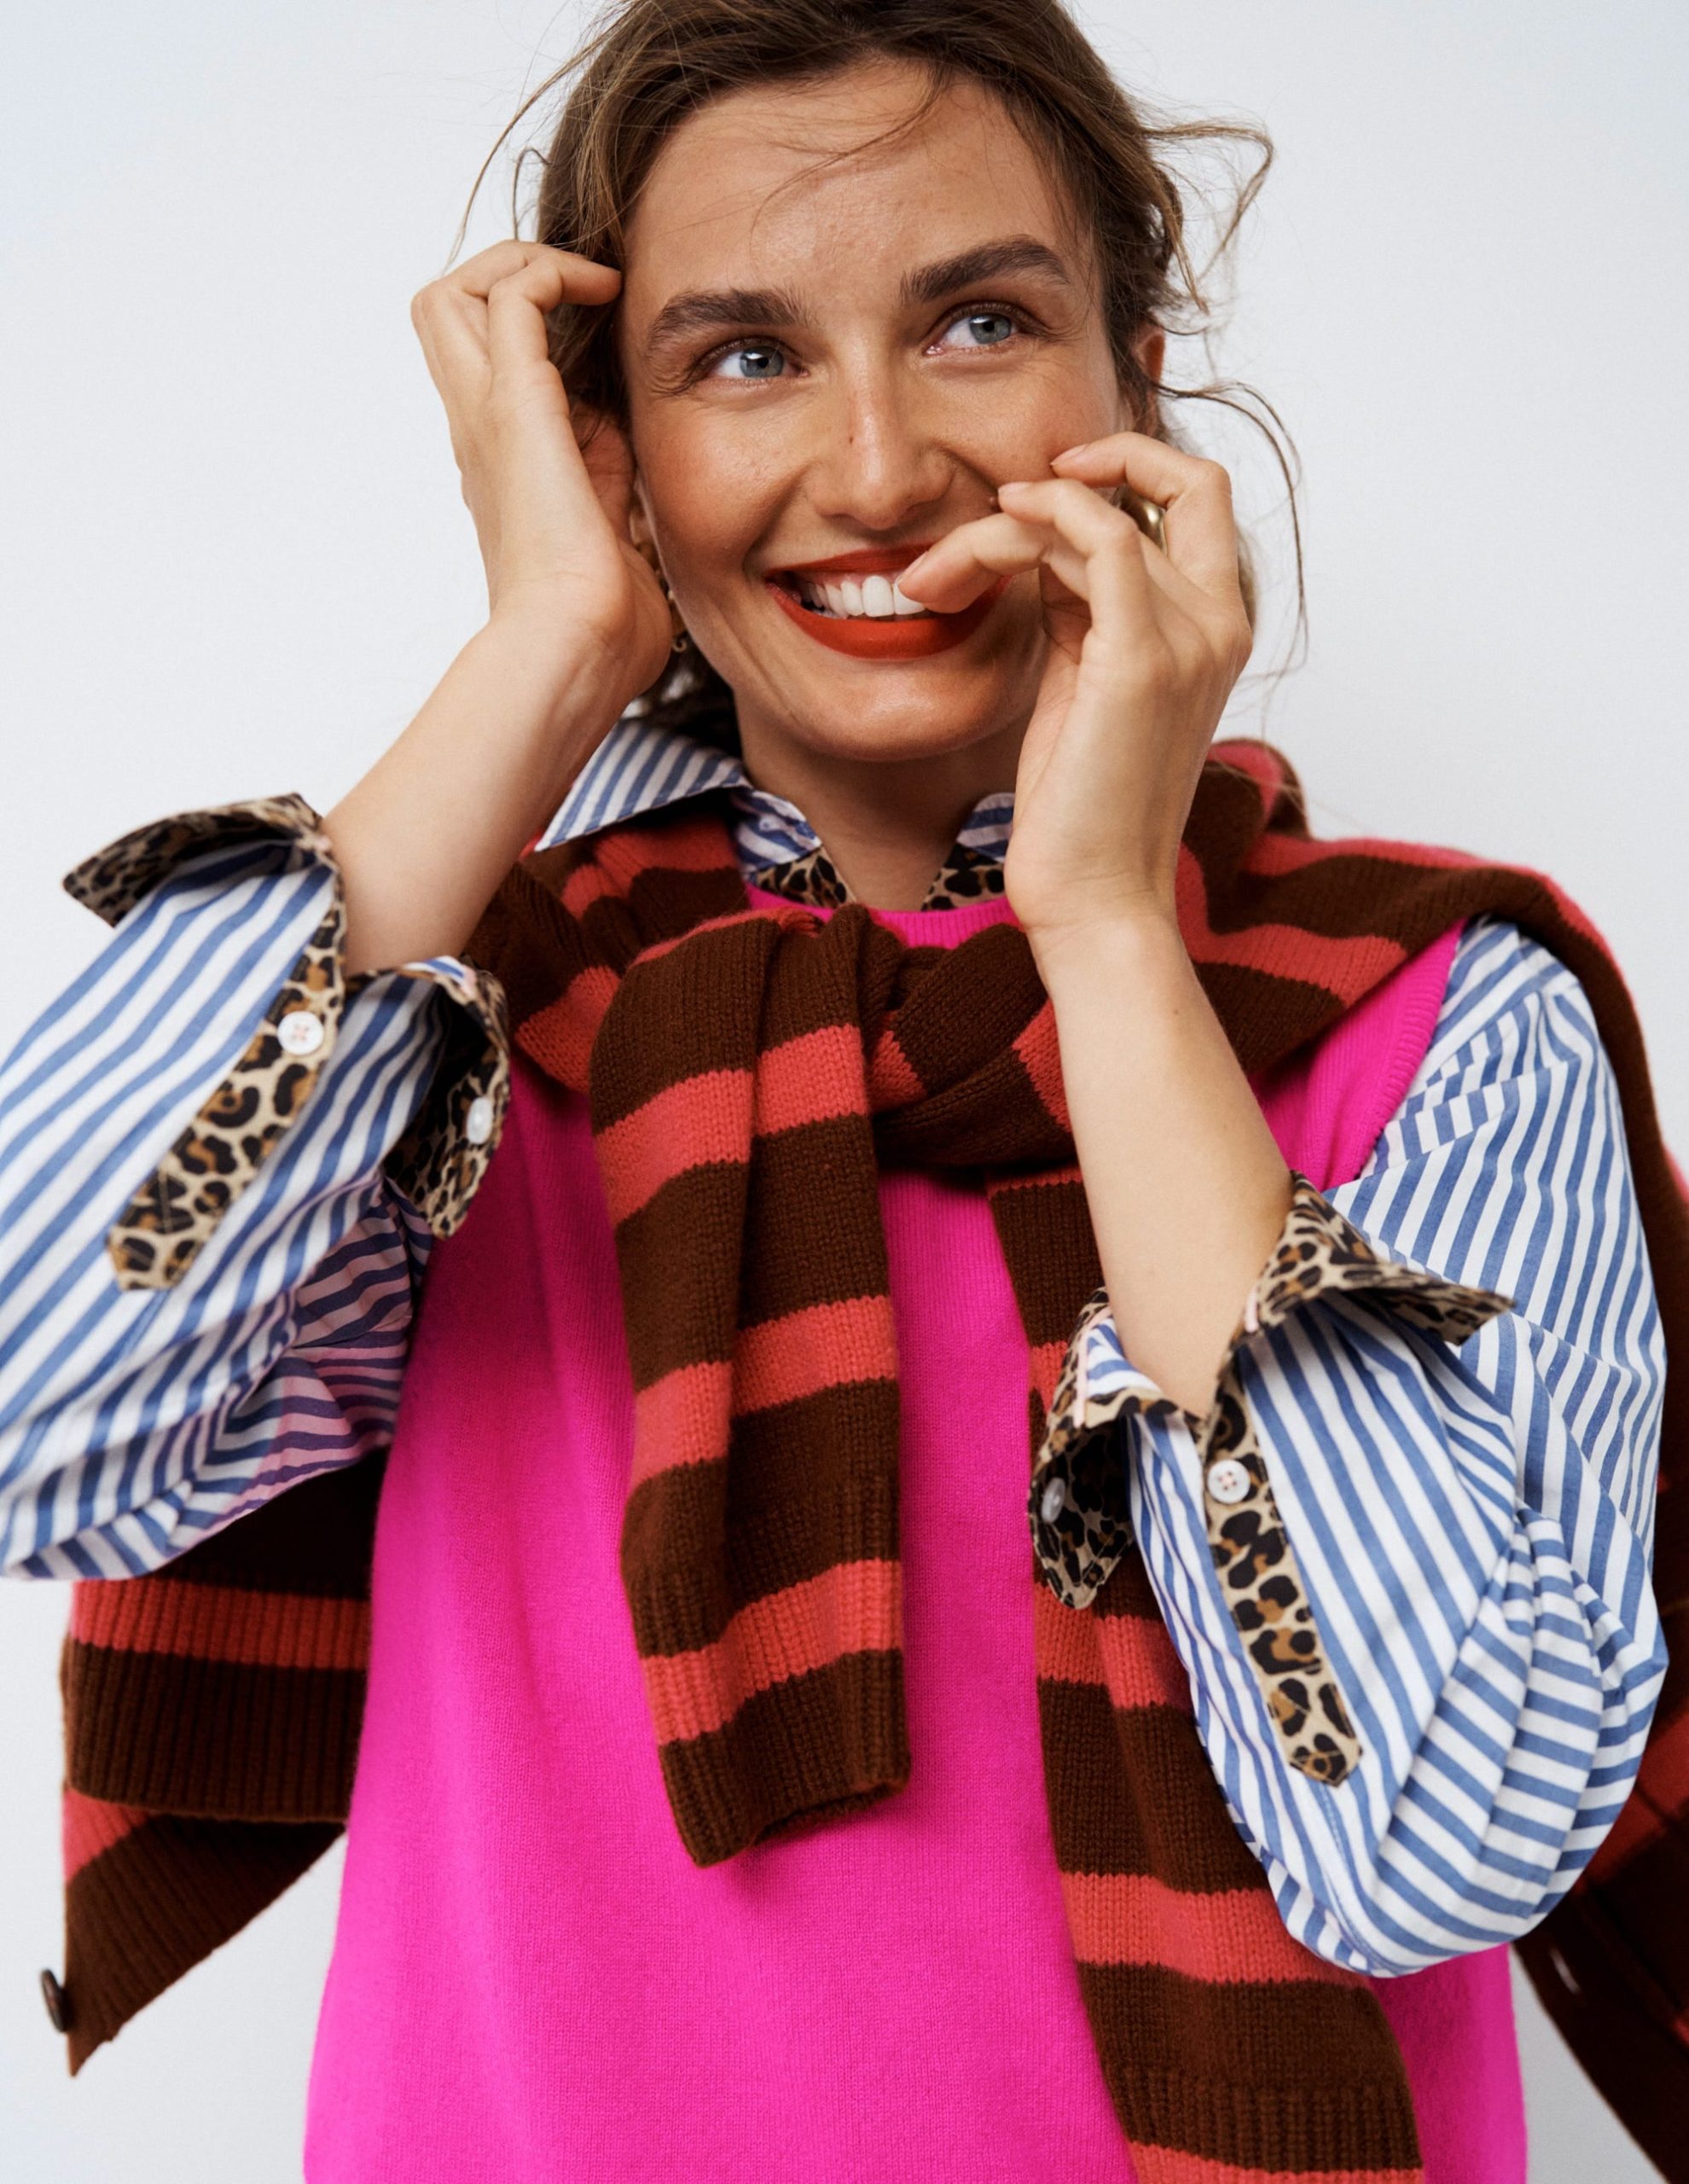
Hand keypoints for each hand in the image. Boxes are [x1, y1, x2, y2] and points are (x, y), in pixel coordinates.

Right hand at [410, 241, 671, 705]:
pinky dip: (552, 270)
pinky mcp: (515, 406)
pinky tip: (604, 292)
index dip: (534, 337)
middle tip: (576, 296)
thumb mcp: (622, 545)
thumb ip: (622, 498)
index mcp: (505, 467)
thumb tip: (642, 470)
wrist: (580, 650)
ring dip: (518, 266)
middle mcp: (479, 435)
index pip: (488, 368)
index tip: (601, 342)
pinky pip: (511, 294)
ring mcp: (488, 418)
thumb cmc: (605, 631)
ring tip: (586, 285)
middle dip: (502, 280)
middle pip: (443, 316)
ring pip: (452, 292)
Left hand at [896, 434, 1251, 952]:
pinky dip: (1042, 514)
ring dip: (1007, 523)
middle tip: (997, 505)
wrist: (1095, 899)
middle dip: (1089, 463)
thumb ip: (1081, 612)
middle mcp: (1221, 624)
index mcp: (1217, 630)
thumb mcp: (1083, 688)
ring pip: (1102, 512)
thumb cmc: (1080, 810)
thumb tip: (1044, 549)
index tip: (1048, 485)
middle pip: (1178, 481)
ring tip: (934, 575)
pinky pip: (1102, 536)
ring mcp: (1191, 637)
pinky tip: (987, 533)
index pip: (1196, 500)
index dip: (1130, 468)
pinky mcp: (1142, 658)